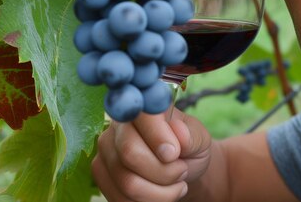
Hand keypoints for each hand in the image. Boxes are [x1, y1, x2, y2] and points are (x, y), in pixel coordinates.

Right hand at [92, 108, 211, 200]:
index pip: (141, 117)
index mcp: (143, 108)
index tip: (175, 154)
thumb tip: (177, 131)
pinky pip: (120, 199)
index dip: (159, 138)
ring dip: (161, 192)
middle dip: (164, 172)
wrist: (181, 169)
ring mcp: (106, 151)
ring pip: (128, 182)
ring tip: (176, 184)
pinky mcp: (101, 174)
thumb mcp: (200, 138)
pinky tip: (161, 194)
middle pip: (130, 153)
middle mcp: (118, 126)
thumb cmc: (189, 148)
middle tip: (182, 171)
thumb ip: (191, 134)